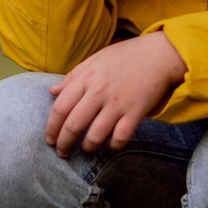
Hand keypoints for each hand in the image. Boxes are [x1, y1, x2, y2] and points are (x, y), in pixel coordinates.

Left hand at [44, 32, 185, 153]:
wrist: (158, 55)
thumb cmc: (124, 57)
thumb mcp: (94, 60)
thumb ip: (73, 77)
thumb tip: (52, 91)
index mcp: (86, 78)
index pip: (60, 108)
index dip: (51, 127)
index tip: (49, 138)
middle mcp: (99, 92)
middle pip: (73, 125)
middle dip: (63, 144)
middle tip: (61, 152)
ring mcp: (118, 104)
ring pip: (95, 136)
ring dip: (87, 147)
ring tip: (85, 149)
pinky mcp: (135, 113)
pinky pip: (119, 138)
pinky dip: (112, 145)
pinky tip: (109, 144)